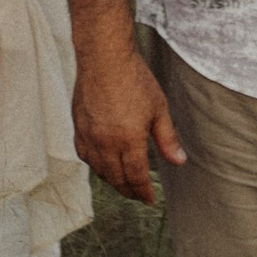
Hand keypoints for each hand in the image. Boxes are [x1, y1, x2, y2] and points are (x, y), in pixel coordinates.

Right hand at [72, 45, 186, 206]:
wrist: (104, 56)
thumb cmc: (133, 78)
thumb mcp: (159, 108)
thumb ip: (167, 139)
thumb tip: (179, 161)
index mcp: (129, 140)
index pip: (136, 178)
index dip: (143, 192)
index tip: (149, 200)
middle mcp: (106, 142)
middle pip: (116, 178)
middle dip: (128, 191)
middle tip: (137, 195)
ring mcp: (89, 134)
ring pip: (98, 169)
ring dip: (111, 180)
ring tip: (122, 182)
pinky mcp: (78, 125)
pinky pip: (84, 154)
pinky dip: (94, 164)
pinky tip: (102, 163)